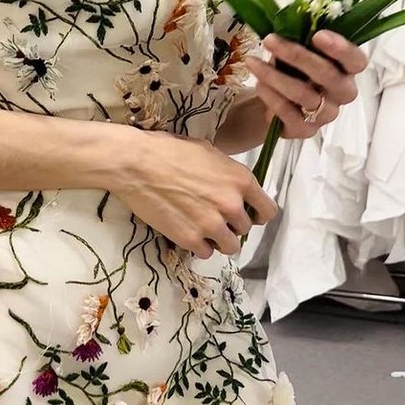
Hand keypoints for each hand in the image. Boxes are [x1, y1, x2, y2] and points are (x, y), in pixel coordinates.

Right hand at [113, 131, 277, 258]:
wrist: (136, 164)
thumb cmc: (169, 150)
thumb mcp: (210, 153)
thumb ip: (228, 175)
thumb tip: (234, 189)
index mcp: (241, 180)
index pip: (268, 211)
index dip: (256, 213)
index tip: (246, 213)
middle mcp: (231, 205)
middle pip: (245, 229)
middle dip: (232, 224)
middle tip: (214, 216)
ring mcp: (211, 225)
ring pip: (230, 246)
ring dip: (219, 239)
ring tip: (203, 228)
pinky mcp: (190, 239)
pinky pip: (206, 253)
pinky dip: (199, 246)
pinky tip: (188, 232)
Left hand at [244, 30, 367, 138]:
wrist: (276, 105)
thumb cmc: (293, 72)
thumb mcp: (299, 54)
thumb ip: (302, 41)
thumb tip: (289, 24)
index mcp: (348, 70)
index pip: (356, 61)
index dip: (341, 48)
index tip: (318, 34)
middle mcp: (342, 93)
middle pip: (326, 74)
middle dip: (296, 54)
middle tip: (270, 40)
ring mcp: (326, 114)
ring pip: (303, 93)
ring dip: (274, 75)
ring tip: (253, 63)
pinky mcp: (306, 130)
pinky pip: (287, 112)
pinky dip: (270, 95)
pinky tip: (259, 84)